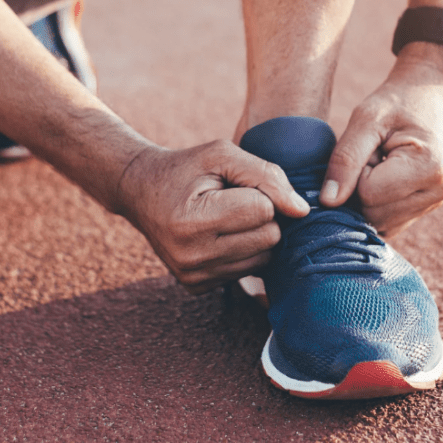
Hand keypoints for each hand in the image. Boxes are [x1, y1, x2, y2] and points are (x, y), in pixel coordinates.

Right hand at [116, 140, 309, 293]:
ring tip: (226, 216)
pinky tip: (218, 234)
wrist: (140, 191)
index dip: (258, 191)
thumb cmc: (186, 168)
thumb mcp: (222, 156)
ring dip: (254, 234)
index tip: (234, 185)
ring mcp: (192, 276)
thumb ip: (267, 176)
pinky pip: (247, 271)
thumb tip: (302, 211)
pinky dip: (241, 251)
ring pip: (263, 259)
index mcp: (192, 221)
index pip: (263, 211)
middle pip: (268, 238)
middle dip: (261, 215)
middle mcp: (191, 256)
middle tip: (232, 200)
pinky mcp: (195, 286)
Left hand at [320, 42, 442, 235]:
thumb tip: (327, 201)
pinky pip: (390, 223)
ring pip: (381, 224)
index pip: (368, 195)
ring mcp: (437, 202)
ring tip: (381, 164)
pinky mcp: (429, 207)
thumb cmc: (397, 100)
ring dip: (368, 198)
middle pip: (374, 215)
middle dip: (361, 189)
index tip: (369, 147)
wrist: (431, 92)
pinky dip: (378, 205)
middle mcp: (439, 192)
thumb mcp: (365, 118)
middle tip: (373, 155)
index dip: (356, 173)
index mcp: (428, 167)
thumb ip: (345, 160)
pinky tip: (384, 178)